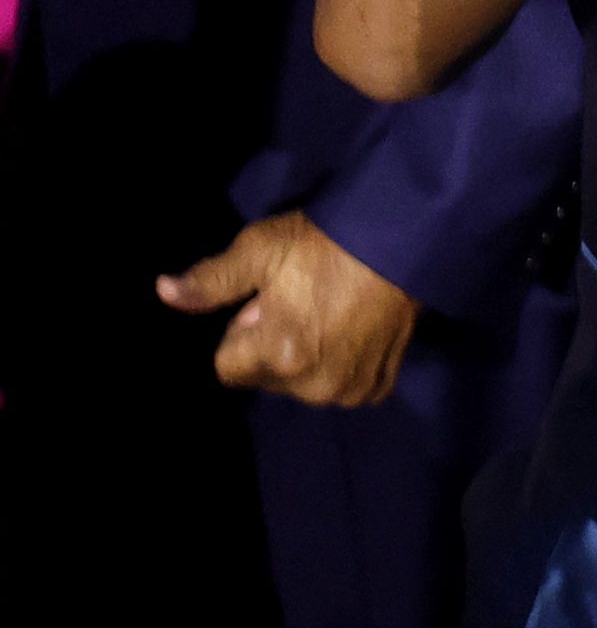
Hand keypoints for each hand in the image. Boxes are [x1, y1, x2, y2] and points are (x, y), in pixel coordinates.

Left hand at [156, 211, 417, 406]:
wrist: (403, 237)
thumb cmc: (326, 242)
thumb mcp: (262, 249)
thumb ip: (211, 280)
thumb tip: (162, 291)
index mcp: (276, 355)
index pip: (226, 366)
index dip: (243, 328)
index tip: (270, 299)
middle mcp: (311, 386)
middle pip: (265, 377)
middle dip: (274, 346)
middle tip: (304, 300)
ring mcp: (348, 390)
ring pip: (302, 385)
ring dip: (307, 359)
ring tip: (332, 313)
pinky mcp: (377, 387)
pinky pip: (341, 388)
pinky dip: (342, 366)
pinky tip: (355, 329)